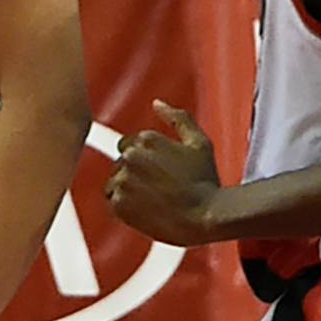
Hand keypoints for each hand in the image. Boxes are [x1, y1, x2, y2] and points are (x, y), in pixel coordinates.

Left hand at [105, 100, 221, 245]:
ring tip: (155, 200)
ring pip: (115, 182)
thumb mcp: (199, 143)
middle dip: (136, 173)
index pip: (128, 145)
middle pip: (121, 163)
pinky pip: (114, 202)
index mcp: (146, 139)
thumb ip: (177, 118)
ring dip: (129, 189)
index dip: (146, 160)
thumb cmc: (205, 181)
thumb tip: (156, 102)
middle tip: (161, 188)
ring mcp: (123, 180)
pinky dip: (127, 207)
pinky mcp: (119, 204)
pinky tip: (149, 210)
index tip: (162, 172)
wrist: (206, 218)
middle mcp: (131, 157)